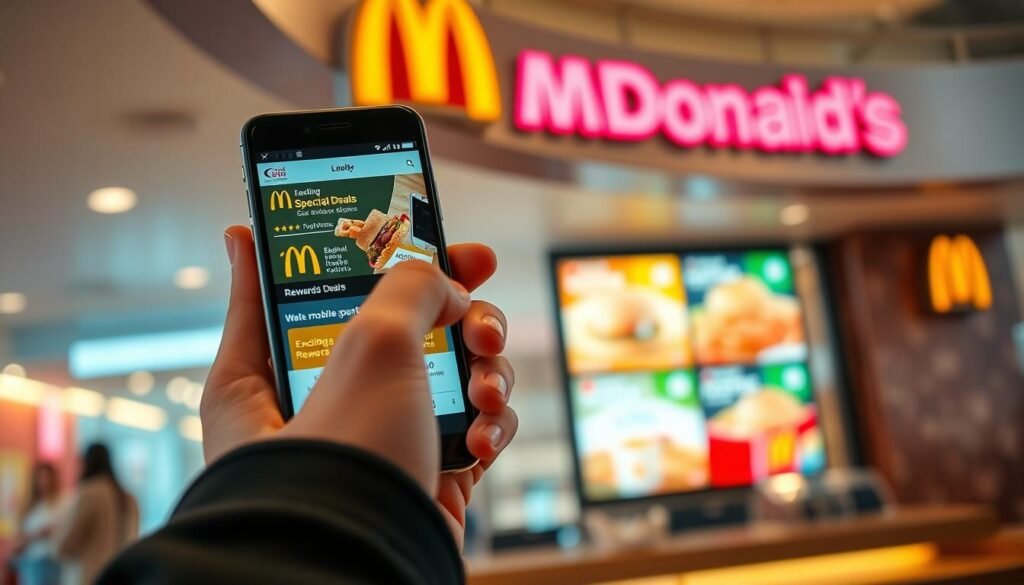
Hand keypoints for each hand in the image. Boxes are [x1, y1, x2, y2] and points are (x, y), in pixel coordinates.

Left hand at [203, 226, 516, 545]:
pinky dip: (490, 427)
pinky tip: (485, 440)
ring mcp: (379, 439)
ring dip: (484, 372)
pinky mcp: (424, 474)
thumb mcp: (373, 346)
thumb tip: (428, 268)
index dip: (374, 253)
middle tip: (479, 311)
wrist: (367, 573)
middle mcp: (324, 402)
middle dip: (457, 315)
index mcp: (271, 367)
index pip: (318, 287)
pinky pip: (471, 429)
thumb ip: (408, 286)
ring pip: (449, 375)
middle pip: (403, 327)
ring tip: (487, 390)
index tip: (427, 235)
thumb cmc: (345, 466)